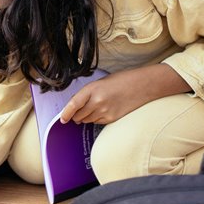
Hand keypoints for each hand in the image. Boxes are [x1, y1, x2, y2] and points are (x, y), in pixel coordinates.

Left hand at [59, 64, 190, 124]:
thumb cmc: (120, 81)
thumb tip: (76, 106)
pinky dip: (96, 119)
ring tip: (94, 107)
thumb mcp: (100, 83)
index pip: (73, 104)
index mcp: (92, 89)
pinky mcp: (111, 119)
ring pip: (87, 120)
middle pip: (79, 115)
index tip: (62, 119)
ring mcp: (105, 112)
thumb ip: (88, 94)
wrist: (141, 86)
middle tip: (78, 111)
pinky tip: (103, 110)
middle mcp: (97, 102)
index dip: (66, 113)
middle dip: (75, 115)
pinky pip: (97, 122)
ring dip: (86, 117)